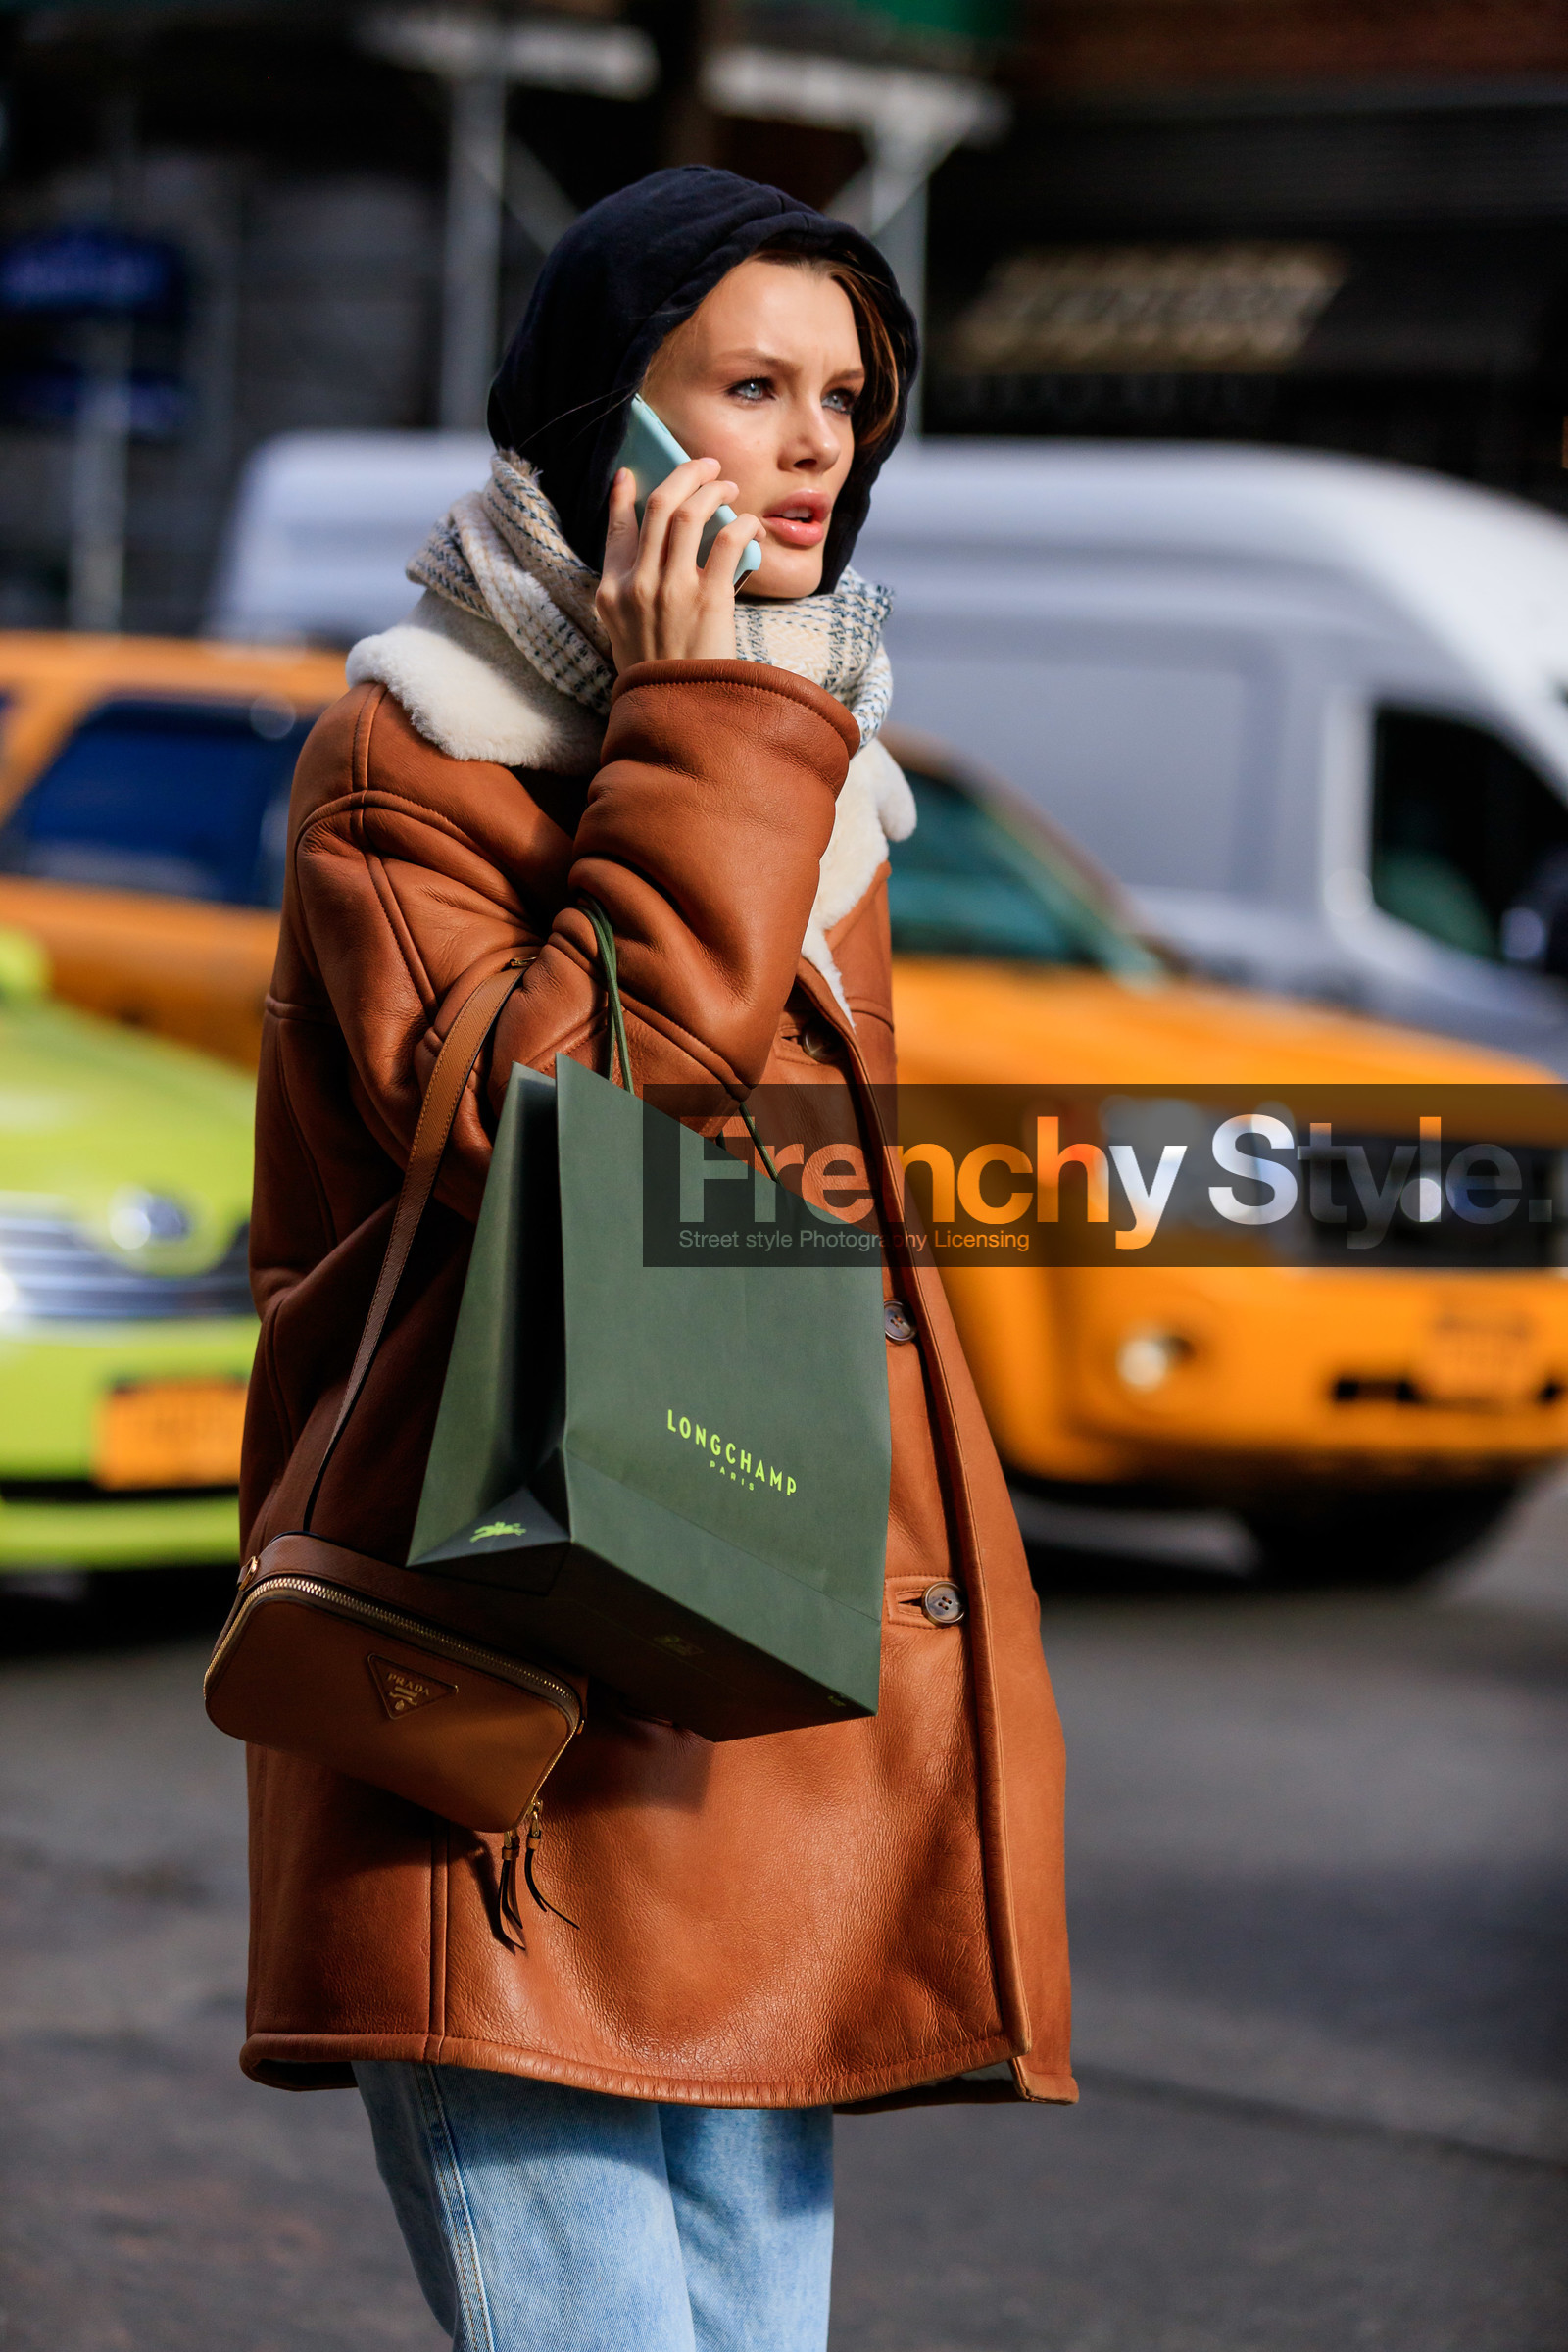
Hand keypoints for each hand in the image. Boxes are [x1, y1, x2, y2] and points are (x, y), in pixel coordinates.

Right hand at [596, 460, 760, 671]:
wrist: (677, 714)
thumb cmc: (658, 675)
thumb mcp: (624, 634)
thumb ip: (628, 592)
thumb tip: (650, 551)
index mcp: (612, 592)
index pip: (616, 528)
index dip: (623, 495)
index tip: (632, 473)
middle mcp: (637, 585)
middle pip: (659, 505)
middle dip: (685, 474)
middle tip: (706, 466)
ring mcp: (672, 590)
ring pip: (690, 513)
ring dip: (714, 489)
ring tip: (729, 487)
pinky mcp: (709, 600)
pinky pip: (726, 542)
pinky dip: (742, 524)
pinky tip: (750, 525)